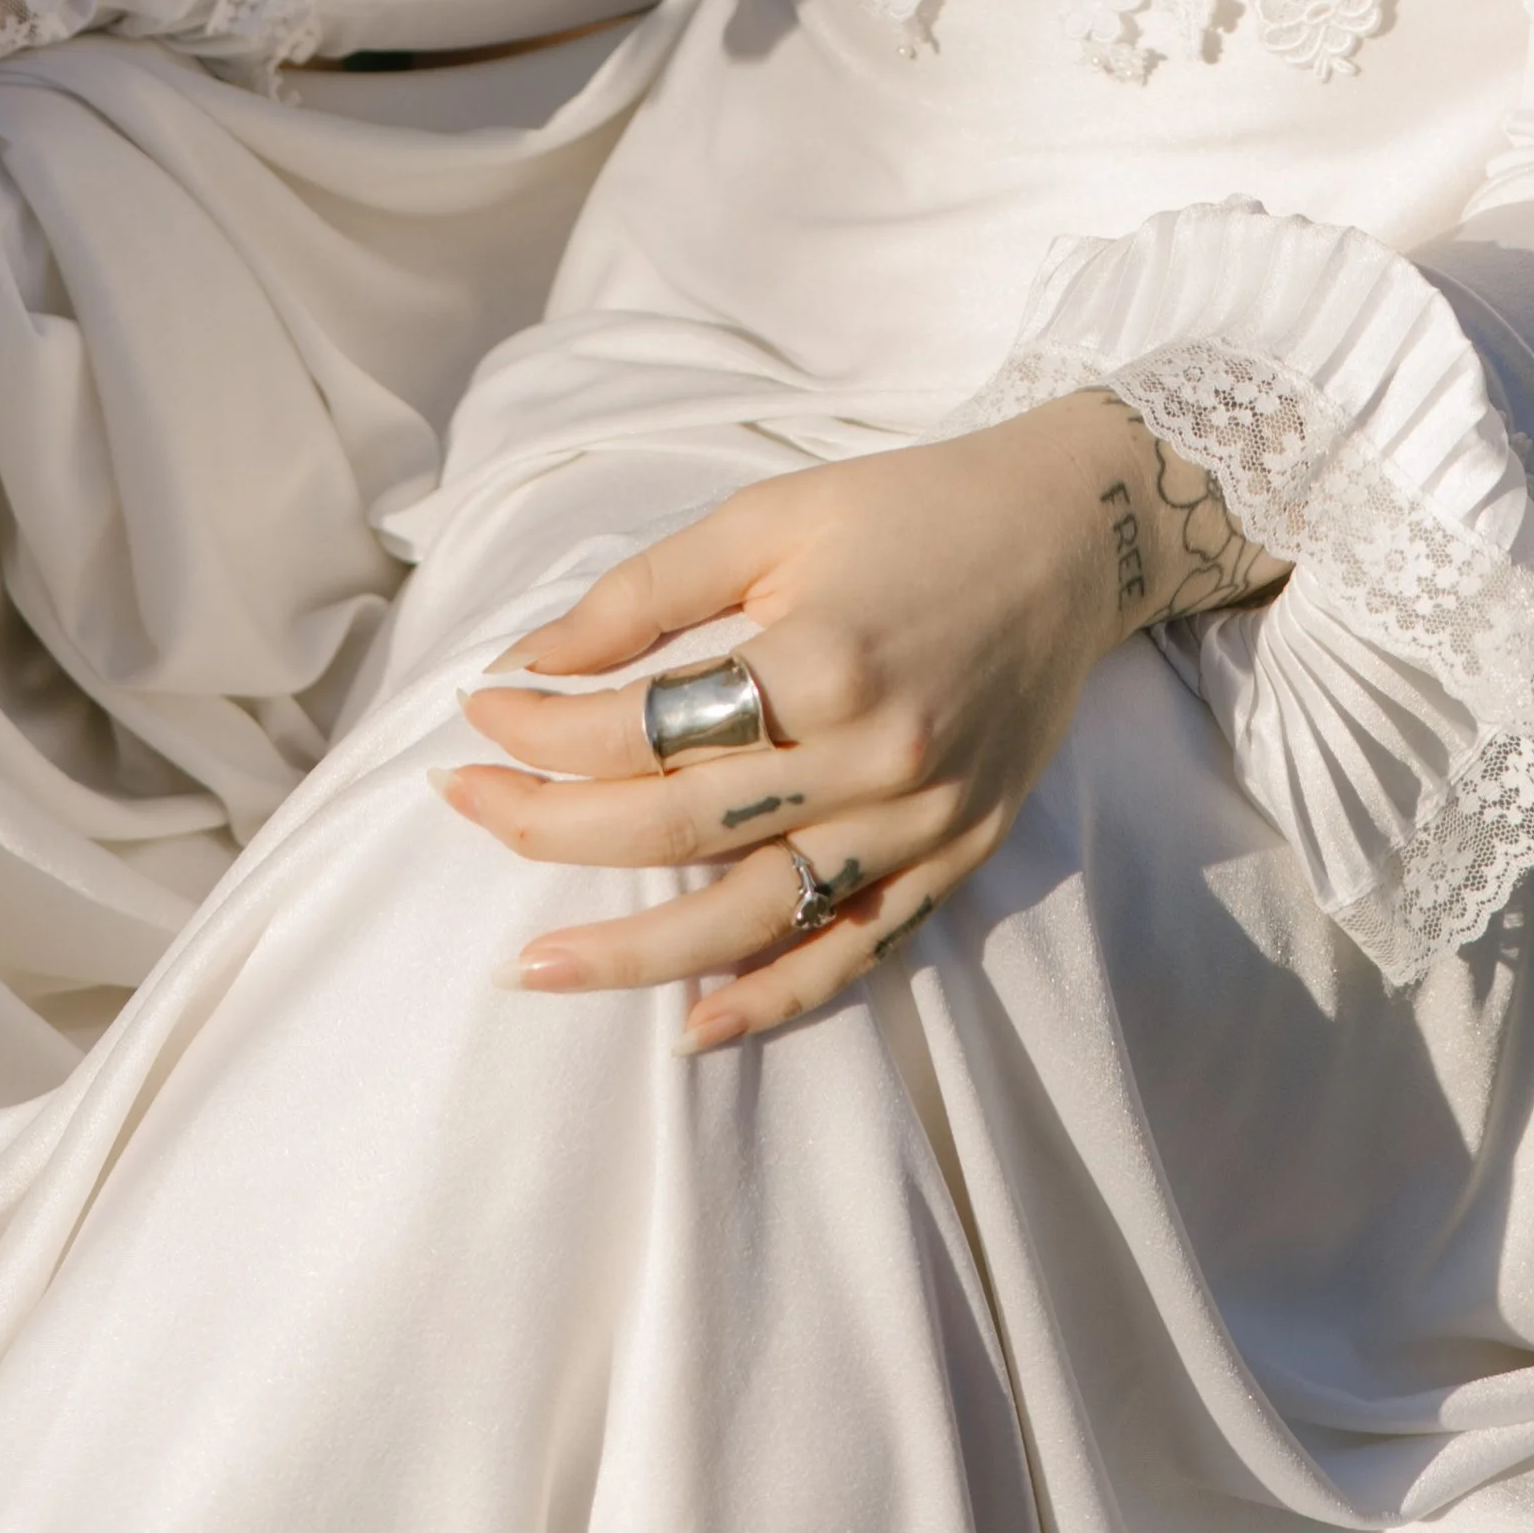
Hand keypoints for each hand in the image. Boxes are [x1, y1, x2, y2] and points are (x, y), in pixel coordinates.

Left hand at [437, 393, 1281, 1051]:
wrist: (1069, 531)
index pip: (643, 728)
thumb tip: (530, 663)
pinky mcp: (958, 850)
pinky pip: (857, 948)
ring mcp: (922, 817)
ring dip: (634, 954)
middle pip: (678, 829)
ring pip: (754, 917)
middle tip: (464, 809)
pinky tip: (692, 1024)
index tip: (479, 711)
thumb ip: (644, 593)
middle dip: (549, 828)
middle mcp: (874, 754)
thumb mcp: (768, 517)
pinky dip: (774, 997)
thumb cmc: (908, 509)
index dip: (542, 728)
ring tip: (533, 966)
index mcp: (823, 658)